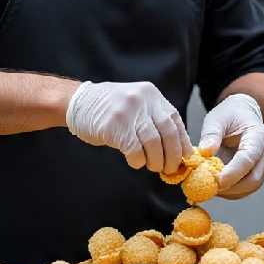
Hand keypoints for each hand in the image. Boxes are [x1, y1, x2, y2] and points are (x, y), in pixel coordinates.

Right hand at [65, 80, 190, 173]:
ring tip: (152, 166)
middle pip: (168, 133)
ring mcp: (129, 112)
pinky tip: (135, 162)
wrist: (78, 102)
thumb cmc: (109, 109)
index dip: (182, 141)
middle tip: (169, 168)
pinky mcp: (115, 126)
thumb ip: (154, 121)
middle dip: (173, 155)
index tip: (185, 157)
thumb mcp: (137, 105)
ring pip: (154, 143)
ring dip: (156, 161)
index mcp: (152, 95)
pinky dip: (139, 161)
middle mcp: (143, 100)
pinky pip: (135, 150)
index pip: (175, 120)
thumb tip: (177, 149)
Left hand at [199, 93, 263, 197]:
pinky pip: (246, 188)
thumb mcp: (217, 118)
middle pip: (254, 179)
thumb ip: (211, 134)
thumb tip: (204, 152)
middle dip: (231, 186)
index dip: (233, 172)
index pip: (249, 158)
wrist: (243, 114)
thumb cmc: (229, 115)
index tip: (216, 181)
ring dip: (230, 191)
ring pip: (250, 187)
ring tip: (209, 185)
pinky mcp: (258, 173)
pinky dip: (231, 191)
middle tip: (208, 187)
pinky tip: (215, 185)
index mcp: (258, 136)